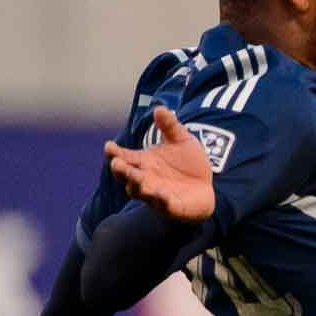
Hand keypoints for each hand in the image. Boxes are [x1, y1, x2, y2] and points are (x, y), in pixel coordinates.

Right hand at [105, 106, 215, 221]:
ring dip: (137, 186)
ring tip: (137, 179)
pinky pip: (163, 205)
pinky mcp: (171, 207)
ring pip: (139, 192)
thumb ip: (170, 126)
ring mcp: (155, 194)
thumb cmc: (188, 164)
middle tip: (118, 163)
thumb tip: (160, 108)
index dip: (114, 152)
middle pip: (127, 175)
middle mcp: (144, 178)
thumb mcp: (181, 141)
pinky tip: (162, 194)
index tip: (109, 146)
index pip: (124, 156)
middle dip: (122, 170)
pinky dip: (161, 200)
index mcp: (143, 162)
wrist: (206, 187)